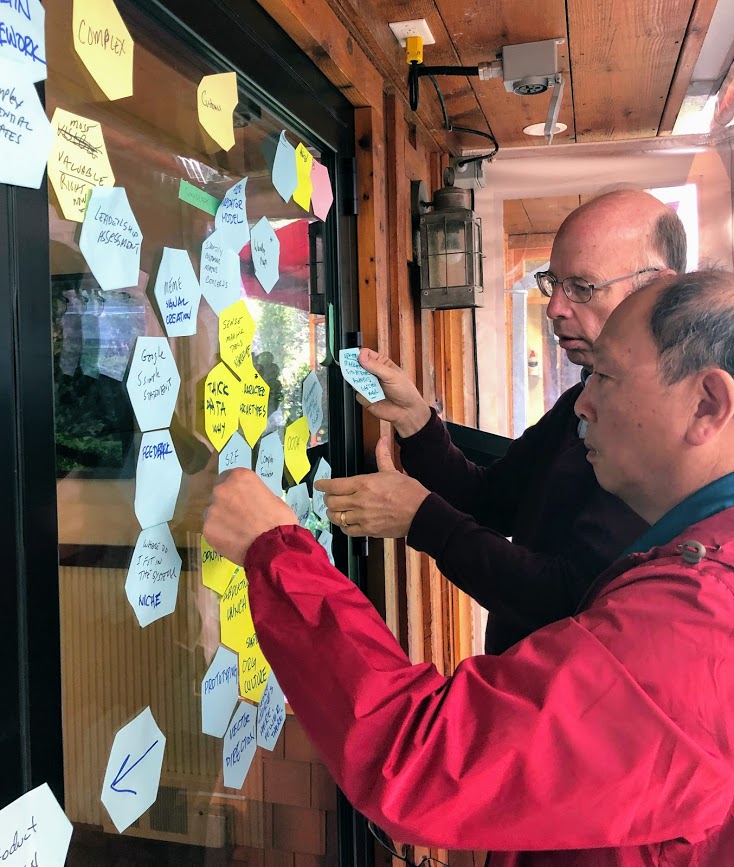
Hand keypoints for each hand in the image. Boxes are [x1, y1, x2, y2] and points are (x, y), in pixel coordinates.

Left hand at [203, 468, 296, 564]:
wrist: (274, 547)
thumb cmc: (280, 521)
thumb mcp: (272, 498)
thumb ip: (255, 495)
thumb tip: (250, 501)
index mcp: (239, 477)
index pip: (228, 477)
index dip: (234, 489)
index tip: (240, 498)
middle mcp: (222, 489)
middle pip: (219, 493)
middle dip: (227, 503)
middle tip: (239, 516)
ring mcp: (212, 509)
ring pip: (213, 512)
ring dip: (222, 519)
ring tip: (237, 532)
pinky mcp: (207, 528)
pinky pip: (211, 529)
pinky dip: (220, 534)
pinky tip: (232, 541)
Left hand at [314, 438, 429, 537]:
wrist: (421, 513)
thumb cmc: (409, 492)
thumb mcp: (392, 471)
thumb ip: (382, 456)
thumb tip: (382, 440)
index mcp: (364, 484)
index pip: (334, 485)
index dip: (322, 485)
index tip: (319, 485)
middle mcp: (360, 501)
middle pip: (331, 502)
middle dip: (327, 499)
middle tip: (328, 498)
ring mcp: (363, 517)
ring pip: (336, 517)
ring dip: (333, 513)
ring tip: (335, 510)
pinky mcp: (368, 530)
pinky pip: (347, 530)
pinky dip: (343, 526)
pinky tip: (346, 522)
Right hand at [355, 348, 430, 437]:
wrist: (407, 411)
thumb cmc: (405, 391)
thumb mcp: (392, 375)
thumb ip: (376, 366)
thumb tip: (362, 357)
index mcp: (381, 363)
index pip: (366, 354)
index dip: (360, 355)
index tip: (358, 358)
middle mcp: (373, 373)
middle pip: (357, 366)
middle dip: (354, 367)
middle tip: (354, 369)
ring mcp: (368, 385)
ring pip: (355, 379)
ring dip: (357, 380)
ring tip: (365, 383)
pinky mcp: (365, 397)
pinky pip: (357, 393)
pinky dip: (362, 394)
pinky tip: (371, 395)